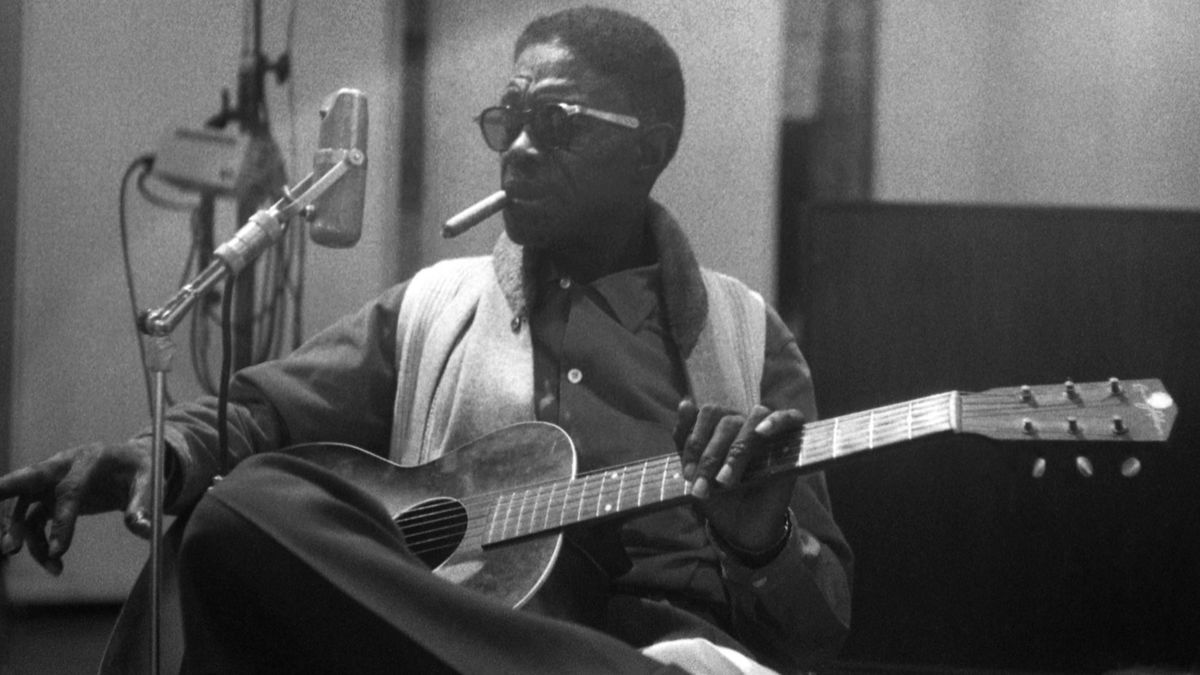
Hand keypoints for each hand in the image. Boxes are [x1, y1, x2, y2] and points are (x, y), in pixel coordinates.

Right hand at [0, 439, 154, 574]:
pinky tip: (52, 563)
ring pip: (23, 507)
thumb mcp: (150, 479)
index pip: (69, 490)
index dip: (62, 520)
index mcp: (89, 459)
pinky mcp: (48, 496)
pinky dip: (37, 542)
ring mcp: (51, 481)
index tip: (58, 551)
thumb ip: (143, 503)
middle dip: (3, 494)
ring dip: (23, 537)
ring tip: (49, 566)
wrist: (131, 460)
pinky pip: (32, 520)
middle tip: (0, 528)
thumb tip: (142, 530)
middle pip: (25, 479)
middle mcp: (63, 466)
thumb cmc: (140, 467)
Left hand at [674, 400, 804, 553]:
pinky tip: (762, 433)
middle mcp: (745, 424)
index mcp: (722, 426)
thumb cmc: (719, 498)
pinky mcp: (792, 442)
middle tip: (702, 487)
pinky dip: (776, 422)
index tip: (687, 475)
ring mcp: (769, 432)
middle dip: (711, 457)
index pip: (708, 414)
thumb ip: (686, 440)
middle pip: (727, 421)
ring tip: (726, 481)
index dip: (695, 442)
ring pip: (753, 420)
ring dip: (736, 451)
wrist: (742, 529)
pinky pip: (789, 418)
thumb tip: (685, 402)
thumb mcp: (696, 472)